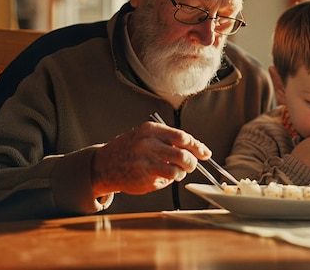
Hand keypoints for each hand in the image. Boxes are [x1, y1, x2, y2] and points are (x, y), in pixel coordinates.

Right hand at [91, 121, 211, 196]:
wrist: (104, 165)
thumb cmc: (130, 149)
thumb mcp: (147, 136)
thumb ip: (169, 140)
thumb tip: (197, 149)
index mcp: (151, 130)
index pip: (182, 137)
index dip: (197, 146)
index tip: (205, 153)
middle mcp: (148, 144)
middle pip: (183, 154)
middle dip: (192, 162)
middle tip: (191, 165)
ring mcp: (145, 161)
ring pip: (178, 169)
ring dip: (182, 172)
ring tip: (176, 172)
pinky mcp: (144, 177)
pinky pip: (167, 179)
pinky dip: (171, 179)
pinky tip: (164, 176)